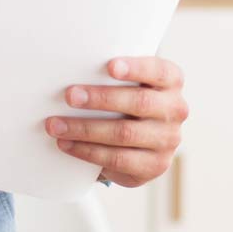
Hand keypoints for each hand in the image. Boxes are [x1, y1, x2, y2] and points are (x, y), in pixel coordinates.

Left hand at [45, 57, 187, 187]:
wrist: (141, 144)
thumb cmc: (127, 103)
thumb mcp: (130, 84)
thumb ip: (113, 76)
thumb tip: (71, 72)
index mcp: (171, 82)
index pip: (159, 71)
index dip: (136, 68)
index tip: (110, 66)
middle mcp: (175, 110)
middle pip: (139, 102)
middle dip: (101, 99)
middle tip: (70, 96)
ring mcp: (168, 140)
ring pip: (125, 133)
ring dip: (85, 129)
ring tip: (56, 125)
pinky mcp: (154, 165)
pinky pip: (117, 158)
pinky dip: (87, 151)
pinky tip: (67, 144)